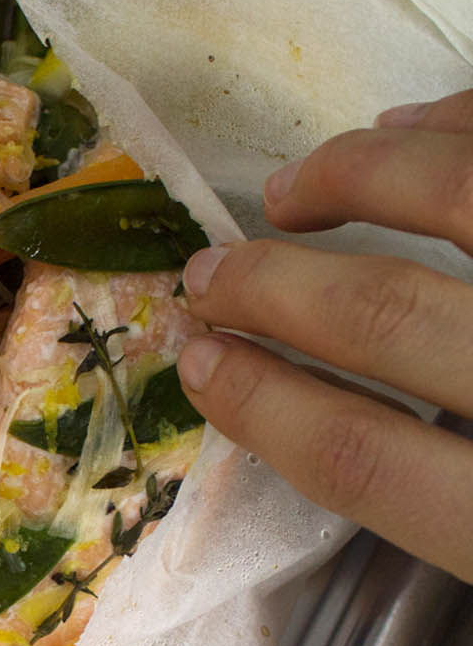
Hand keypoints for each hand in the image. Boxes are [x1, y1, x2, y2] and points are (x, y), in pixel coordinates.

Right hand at [177, 90, 472, 583]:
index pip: (367, 459)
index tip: (199, 364)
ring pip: (468, 197)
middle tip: (210, 274)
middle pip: (391, 318)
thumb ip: (454, 521)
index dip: (266, 407)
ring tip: (297, 187)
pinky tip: (413, 126)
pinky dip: (458, 123)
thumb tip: (347, 442)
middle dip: (275, 287)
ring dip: (362, 177)